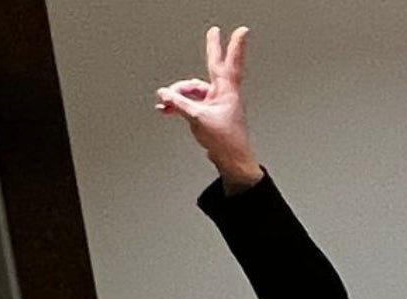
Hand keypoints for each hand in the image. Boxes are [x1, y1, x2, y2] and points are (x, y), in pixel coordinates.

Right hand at [154, 26, 261, 187]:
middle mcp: (224, 94)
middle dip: (212, 50)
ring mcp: (217, 103)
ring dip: (179, 94)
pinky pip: (192, 102)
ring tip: (165, 103)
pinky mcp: (211, 113)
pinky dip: (180, 104)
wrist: (232, 161)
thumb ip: (179, 104)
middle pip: (213, 67)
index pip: (229, 63)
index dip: (234, 46)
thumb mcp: (197, 119)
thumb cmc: (225, 141)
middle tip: (213, 33)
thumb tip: (165, 94)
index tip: (241, 31)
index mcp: (227, 92)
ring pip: (194, 89)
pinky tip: (167, 110)